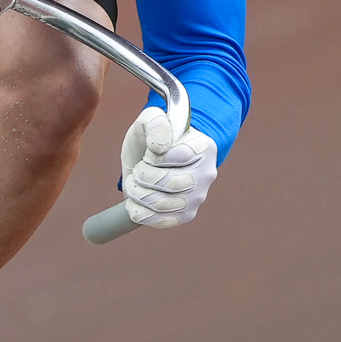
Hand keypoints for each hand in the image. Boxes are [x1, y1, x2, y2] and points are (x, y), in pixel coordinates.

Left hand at [120, 107, 218, 228]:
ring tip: (133, 184)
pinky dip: (142, 214)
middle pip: (172, 184)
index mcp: (203, 147)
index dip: (155, 157)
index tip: (149, 153)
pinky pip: (164, 221)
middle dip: (144, 177)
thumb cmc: (150, 139)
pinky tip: (135, 203)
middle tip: (137, 170)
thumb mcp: (149, 119)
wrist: (147, 160)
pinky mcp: (186, 214)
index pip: (179, 156)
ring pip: (164, 204)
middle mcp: (206, 173)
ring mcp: (198, 196)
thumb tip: (160, 148)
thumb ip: (156, 123)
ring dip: (138, 195)